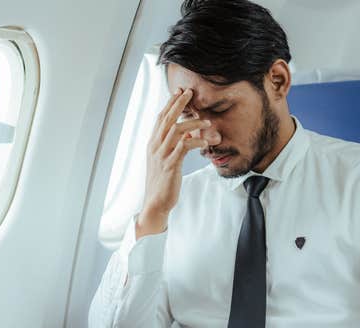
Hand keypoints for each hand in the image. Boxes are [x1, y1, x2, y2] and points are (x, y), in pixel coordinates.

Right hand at [136, 88, 220, 238]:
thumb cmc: (162, 182)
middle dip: (178, 104)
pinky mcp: (170, 165)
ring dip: (192, 123)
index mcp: (152, 143)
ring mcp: (161, 155)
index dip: (169, 104)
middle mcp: (154, 146)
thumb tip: (185, 134)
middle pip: (166, 119)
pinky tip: (206, 142)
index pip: (160, 118)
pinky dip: (195, 142)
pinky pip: (183, 148)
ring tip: (207, 121)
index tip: (179, 91)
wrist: (155, 202)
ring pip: (174, 130)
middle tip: (190, 92)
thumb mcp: (165, 159)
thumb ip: (173, 145)